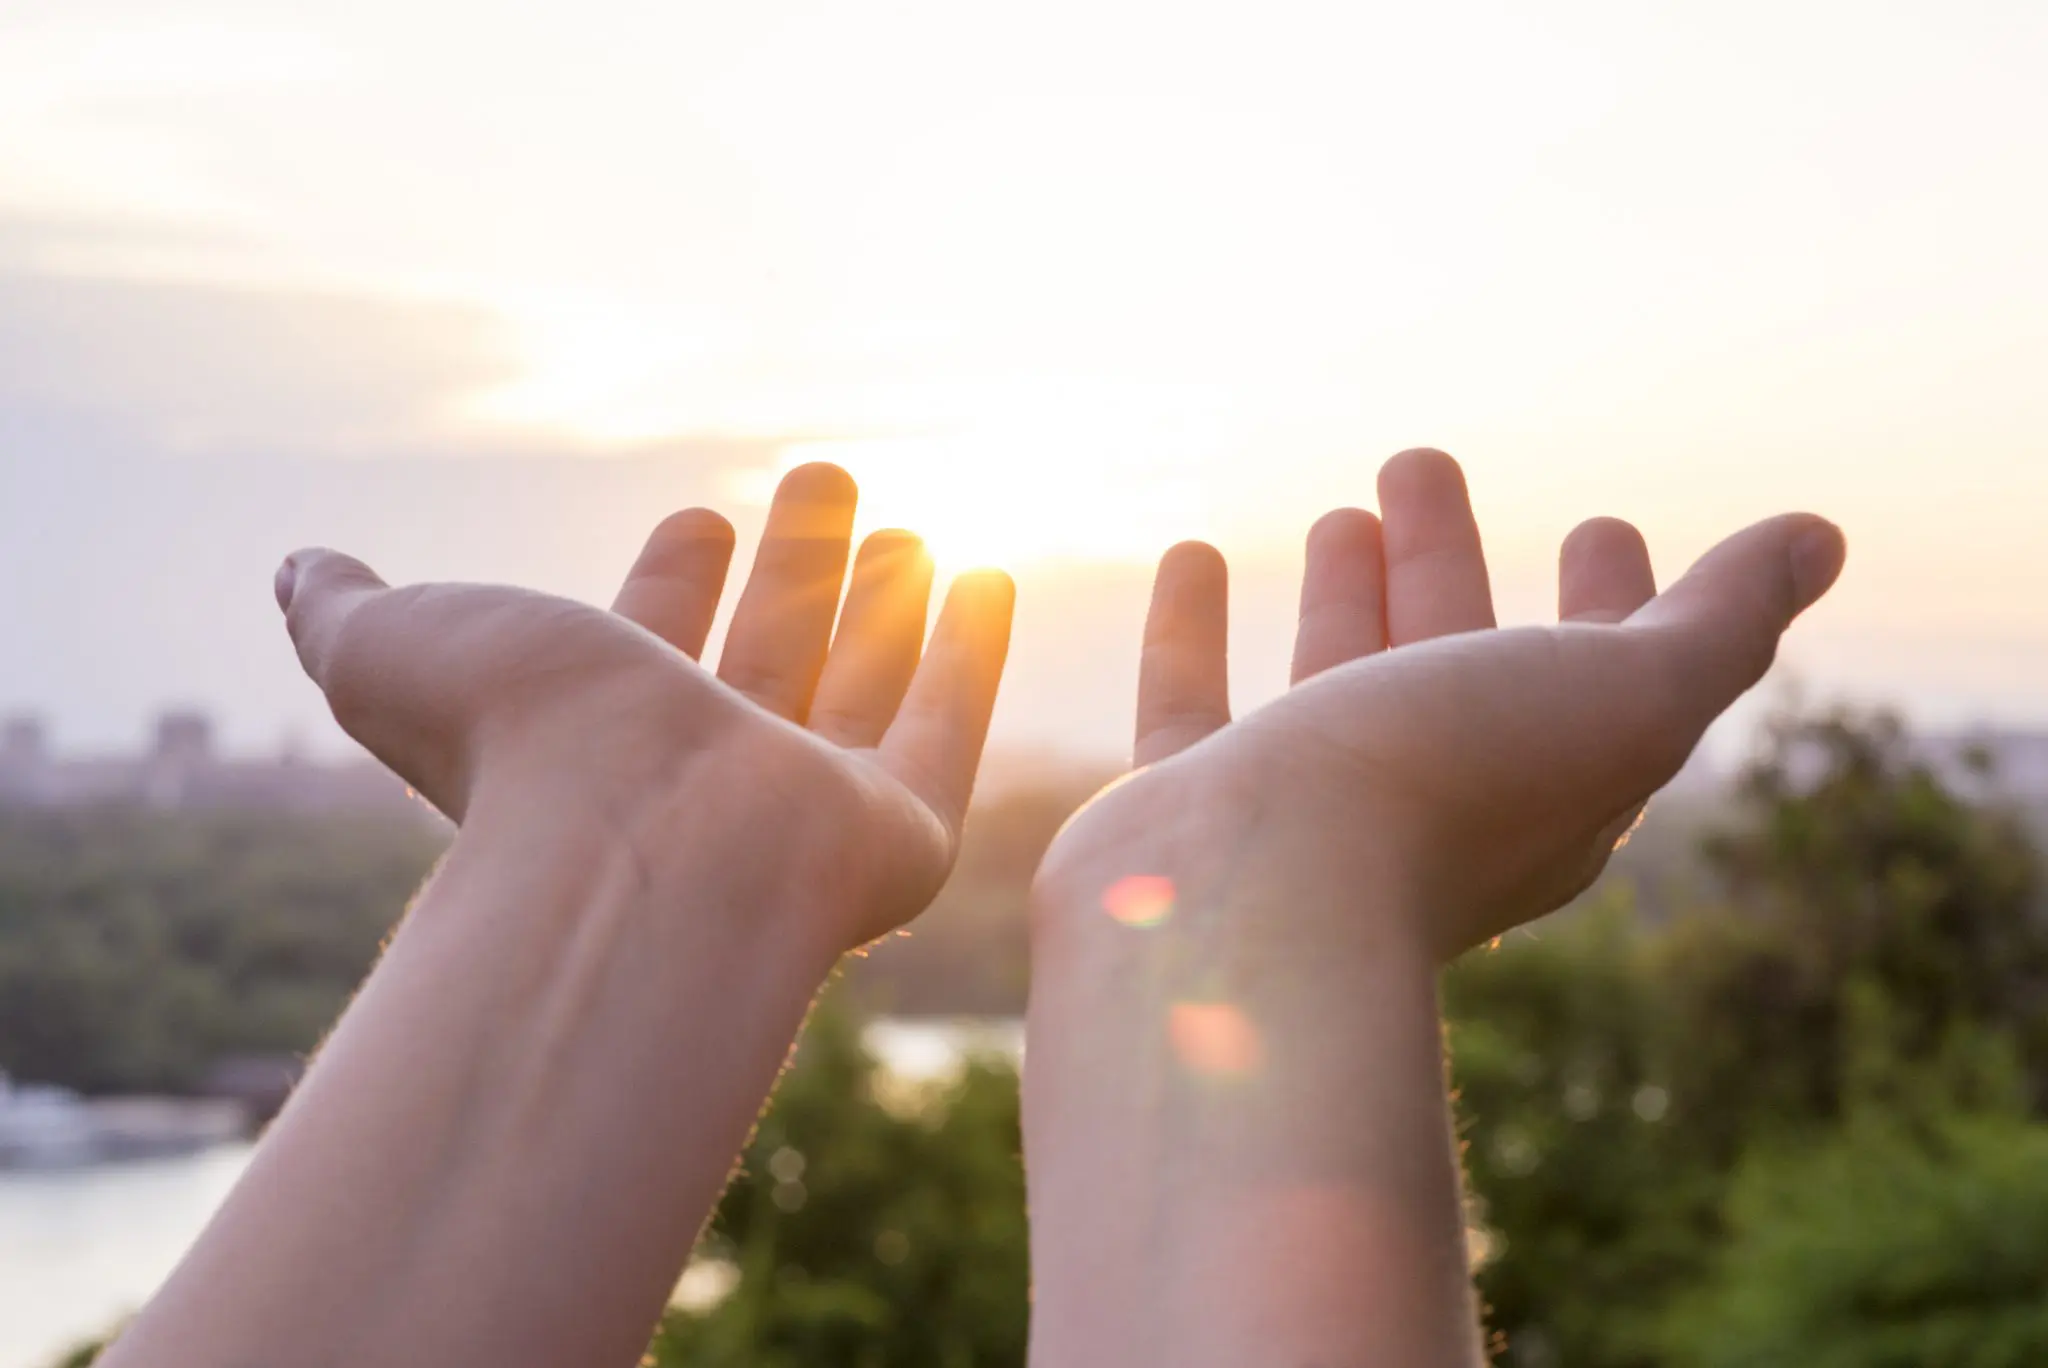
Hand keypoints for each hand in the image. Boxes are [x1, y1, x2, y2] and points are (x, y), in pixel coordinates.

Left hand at [276, 461, 1013, 952]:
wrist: (635, 851)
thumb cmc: (516, 749)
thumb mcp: (391, 650)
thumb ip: (345, 611)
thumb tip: (299, 571)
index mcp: (605, 730)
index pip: (653, 641)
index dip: (674, 580)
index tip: (700, 517)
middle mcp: (709, 772)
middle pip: (767, 651)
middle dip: (796, 569)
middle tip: (826, 481)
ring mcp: (808, 808)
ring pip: (860, 684)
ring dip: (883, 603)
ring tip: (906, 527)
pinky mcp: (898, 833)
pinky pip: (946, 730)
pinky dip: (970, 657)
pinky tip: (987, 581)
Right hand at [1039, 447, 1845, 959]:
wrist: (1249, 912)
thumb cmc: (1443, 795)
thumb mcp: (1624, 695)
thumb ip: (1721, 620)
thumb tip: (1818, 537)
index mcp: (1544, 788)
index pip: (1597, 684)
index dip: (1614, 605)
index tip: (1600, 527)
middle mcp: (1425, 804)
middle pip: (1451, 663)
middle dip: (1451, 565)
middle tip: (1421, 462)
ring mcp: (1303, 813)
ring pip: (1333, 681)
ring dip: (1347, 591)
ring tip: (1344, 510)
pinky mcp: (1192, 812)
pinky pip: (1191, 700)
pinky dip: (1192, 626)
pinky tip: (1190, 553)